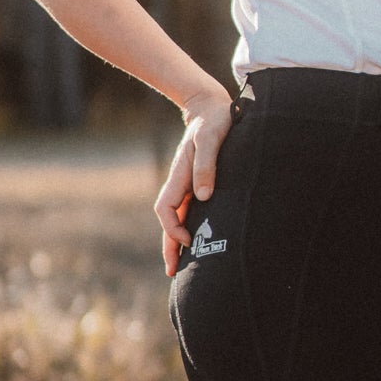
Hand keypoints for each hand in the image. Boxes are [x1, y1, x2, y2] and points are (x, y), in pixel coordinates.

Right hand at [155, 81, 233, 277]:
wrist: (210, 108)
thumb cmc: (214, 122)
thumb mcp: (211, 140)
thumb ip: (206, 165)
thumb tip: (204, 196)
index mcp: (179, 176)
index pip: (166, 210)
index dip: (173, 228)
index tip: (188, 241)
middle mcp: (180, 183)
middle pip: (168, 220)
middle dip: (169, 246)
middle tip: (172, 272)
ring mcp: (187, 185)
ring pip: (177, 218)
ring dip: (177, 241)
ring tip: (180, 266)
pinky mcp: (196, 184)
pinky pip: (188, 212)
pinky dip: (187, 228)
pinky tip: (194, 241)